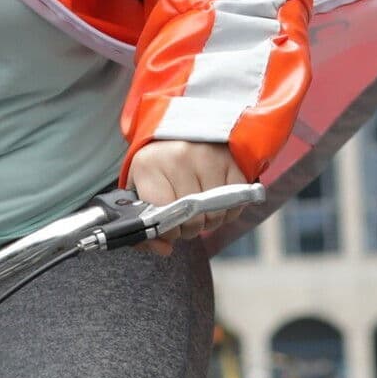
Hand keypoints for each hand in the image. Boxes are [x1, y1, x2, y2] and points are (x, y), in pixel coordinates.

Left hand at [125, 141, 246, 244]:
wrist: (182, 128)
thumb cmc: (159, 165)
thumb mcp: (140, 189)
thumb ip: (143, 226)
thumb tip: (164, 249)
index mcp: (149, 166)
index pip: (163, 215)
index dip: (168, 230)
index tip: (169, 226)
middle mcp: (178, 158)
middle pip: (193, 220)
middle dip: (190, 228)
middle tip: (186, 217)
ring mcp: (208, 157)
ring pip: (216, 215)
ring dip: (210, 220)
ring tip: (201, 208)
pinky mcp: (232, 160)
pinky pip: (236, 203)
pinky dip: (228, 210)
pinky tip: (217, 201)